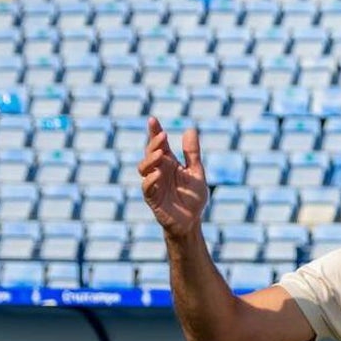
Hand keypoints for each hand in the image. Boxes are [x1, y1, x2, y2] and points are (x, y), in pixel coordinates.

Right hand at [138, 116, 207, 238]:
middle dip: (153, 143)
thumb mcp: (196, 172)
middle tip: (162, 135)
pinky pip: (147, 187)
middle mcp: (158, 170)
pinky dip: (150, 180)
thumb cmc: (193, 197)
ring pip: (144, 168)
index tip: (153, 119)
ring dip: (150, 160)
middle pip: (150, 152)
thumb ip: (192, 153)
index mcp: (168, 162)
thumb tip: (190, 129)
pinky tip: (158, 174)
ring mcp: (153, 183)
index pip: (159, 144)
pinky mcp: (152, 198)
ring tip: (160, 155)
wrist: (191, 221)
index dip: (154, 131)